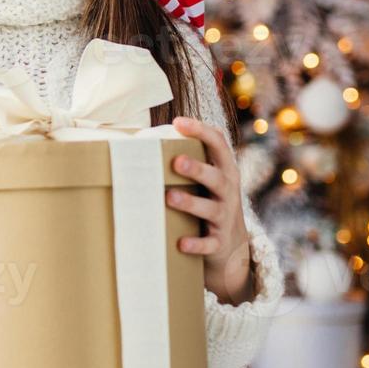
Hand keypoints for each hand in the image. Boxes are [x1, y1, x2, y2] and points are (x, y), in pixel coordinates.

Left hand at [167, 116, 255, 304]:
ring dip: (190, 203)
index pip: (218, 144)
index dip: (201, 131)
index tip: (178, 122)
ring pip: (210, 208)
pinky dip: (196, 244)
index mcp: (223, 170)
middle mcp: (227, 191)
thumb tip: (138, 138)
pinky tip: (181, 243)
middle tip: (176, 161)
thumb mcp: (205, 180)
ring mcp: (224, 217)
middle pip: (216, 177)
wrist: (231, 245)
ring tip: (170, 197)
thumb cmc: (207, 201)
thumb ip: (185, 160)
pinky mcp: (219, 242)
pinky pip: (209, 244)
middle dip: (197, 169)